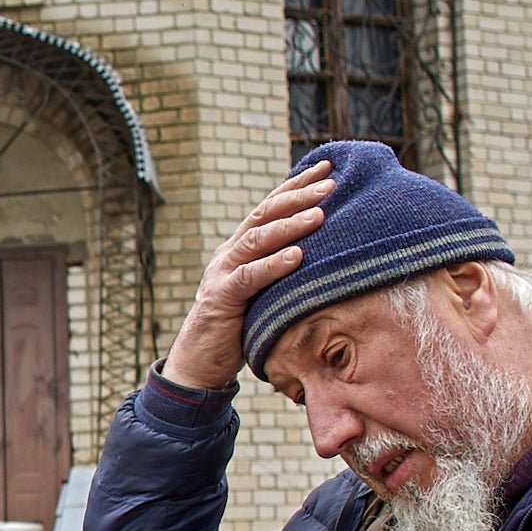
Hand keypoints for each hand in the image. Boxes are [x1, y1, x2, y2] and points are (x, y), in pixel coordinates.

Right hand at [161, 163, 332, 389]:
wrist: (200, 362)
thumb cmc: (240, 326)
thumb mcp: (265, 291)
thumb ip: (283, 270)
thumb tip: (326, 254)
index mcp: (241, 247)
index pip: (270, 207)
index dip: (297, 185)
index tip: (327, 168)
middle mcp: (230, 252)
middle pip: (265, 214)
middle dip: (299, 196)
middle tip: (331, 183)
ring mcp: (222, 272)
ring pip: (257, 239)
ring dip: (291, 224)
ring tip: (320, 214)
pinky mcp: (220, 298)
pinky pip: (249, 277)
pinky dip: (273, 265)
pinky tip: (297, 256)